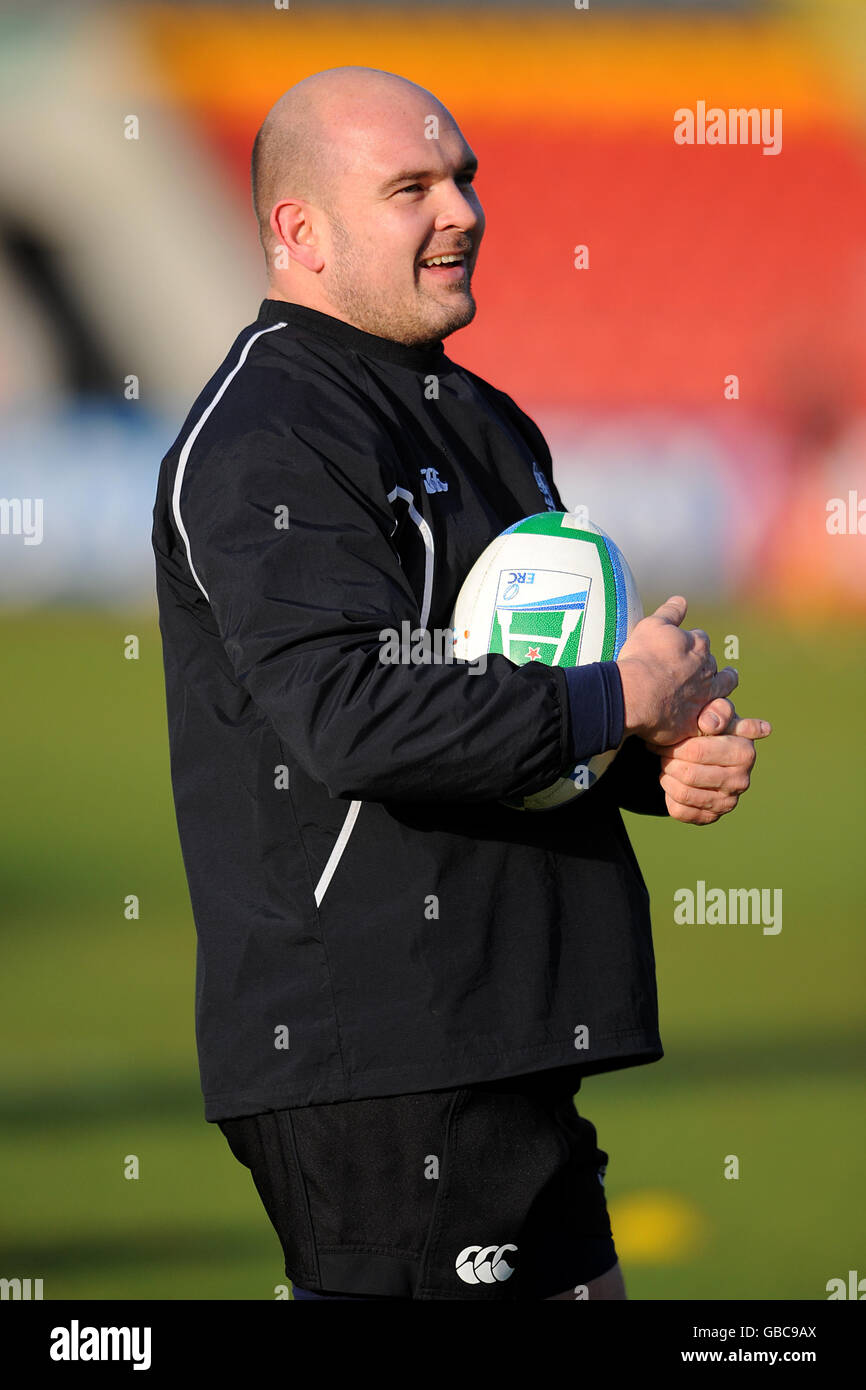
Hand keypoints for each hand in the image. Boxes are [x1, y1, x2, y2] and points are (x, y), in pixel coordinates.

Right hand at [616, 596, 737, 745]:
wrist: (636, 693)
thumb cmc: (642, 657)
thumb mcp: (652, 626)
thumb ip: (670, 612)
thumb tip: (682, 599)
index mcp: (697, 645)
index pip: (701, 639)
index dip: (692, 642)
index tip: (687, 646)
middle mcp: (707, 670)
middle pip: (713, 664)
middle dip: (709, 664)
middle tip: (705, 666)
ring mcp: (704, 696)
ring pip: (723, 688)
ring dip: (725, 684)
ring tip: (727, 681)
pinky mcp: (696, 721)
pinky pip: (710, 720)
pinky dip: (711, 715)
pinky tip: (710, 714)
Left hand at [643, 701, 771, 824]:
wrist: (711, 753)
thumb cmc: (712, 727)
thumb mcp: (717, 711)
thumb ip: (717, 710)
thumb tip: (709, 724)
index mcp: (744, 752)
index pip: (697, 751)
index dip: (675, 744)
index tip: (666, 736)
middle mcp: (741, 781)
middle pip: (688, 774)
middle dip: (669, 761)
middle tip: (663, 751)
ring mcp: (728, 802)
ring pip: (682, 793)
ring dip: (667, 777)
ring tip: (667, 765)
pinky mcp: (712, 817)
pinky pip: (680, 811)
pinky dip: (668, 796)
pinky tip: (673, 782)